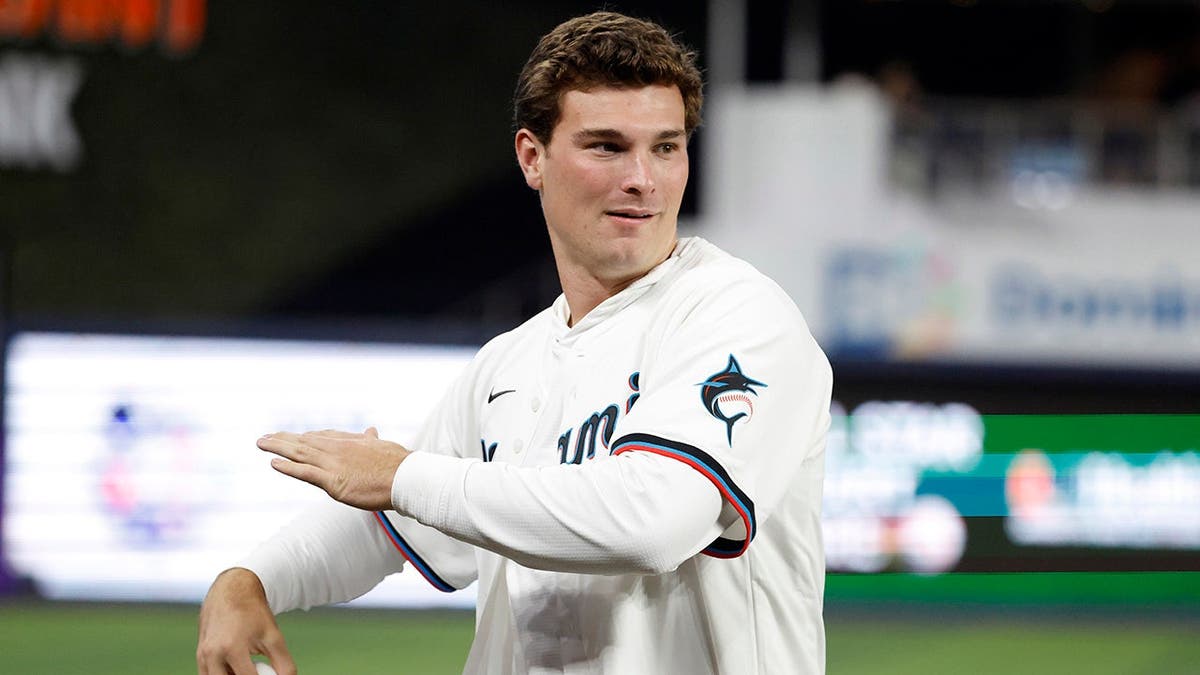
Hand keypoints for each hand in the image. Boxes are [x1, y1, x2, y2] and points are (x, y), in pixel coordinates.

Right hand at [197, 568, 294, 674]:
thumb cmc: (254, 613)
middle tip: (259, 670)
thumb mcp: (274, 637)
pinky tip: (239, 666)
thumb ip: (284, 665)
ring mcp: (202, 657)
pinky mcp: (199, 657)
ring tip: (249, 666)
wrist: (231, 591)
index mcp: (232, 648)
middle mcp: (212, 654)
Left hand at [257, 427, 409, 510]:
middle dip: (283, 439)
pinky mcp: (333, 482)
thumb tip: (371, 430)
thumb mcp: (384, 446)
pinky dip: (288, 467)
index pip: (322, 436)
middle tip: (265, 437)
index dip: (304, 437)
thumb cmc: (399, 464)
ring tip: (261, 443)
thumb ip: (372, 440)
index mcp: (351, 441)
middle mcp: (338, 449)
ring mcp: (334, 464)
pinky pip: (305, 473)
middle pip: (305, 442)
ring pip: (300, 453)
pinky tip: (274, 463)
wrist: (406, 478)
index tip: (291, 436)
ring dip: (278, 447)